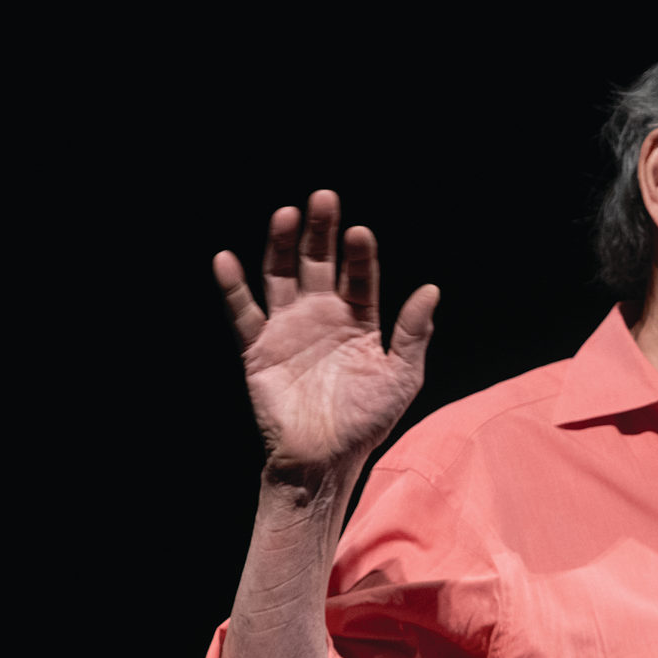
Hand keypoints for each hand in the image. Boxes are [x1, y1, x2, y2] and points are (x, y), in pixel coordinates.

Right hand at [214, 190, 438, 476]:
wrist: (325, 459)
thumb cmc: (366, 420)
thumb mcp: (401, 377)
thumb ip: (413, 333)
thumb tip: (431, 290)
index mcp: (359, 320)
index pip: (361, 276)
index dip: (360, 255)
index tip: (361, 232)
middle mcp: (323, 316)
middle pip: (320, 263)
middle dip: (321, 232)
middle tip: (324, 198)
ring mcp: (289, 328)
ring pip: (282, 276)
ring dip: (282, 245)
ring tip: (285, 214)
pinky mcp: (259, 348)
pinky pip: (243, 313)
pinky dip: (233, 287)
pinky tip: (226, 259)